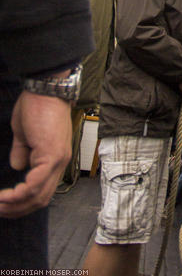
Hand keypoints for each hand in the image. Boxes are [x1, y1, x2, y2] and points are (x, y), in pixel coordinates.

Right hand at [0, 90, 71, 217]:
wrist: (47, 88)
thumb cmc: (38, 105)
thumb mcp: (26, 134)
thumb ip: (23, 152)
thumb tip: (18, 166)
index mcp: (55, 158)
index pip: (43, 190)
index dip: (24, 201)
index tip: (6, 204)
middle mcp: (60, 162)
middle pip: (42, 198)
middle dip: (19, 209)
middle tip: (0, 210)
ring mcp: (58, 159)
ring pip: (39, 194)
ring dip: (17, 204)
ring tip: (0, 205)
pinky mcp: (51, 154)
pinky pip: (36, 183)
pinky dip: (20, 194)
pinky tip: (6, 196)